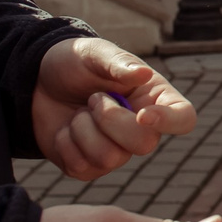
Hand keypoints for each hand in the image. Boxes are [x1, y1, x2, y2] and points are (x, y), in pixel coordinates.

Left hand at [33, 39, 197, 181]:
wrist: (38, 82)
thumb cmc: (75, 63)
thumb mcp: (94, 53)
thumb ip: (117, 62)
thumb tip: (142, 74)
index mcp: (154, 98)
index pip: (183, 118)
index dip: (169, 121)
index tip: (143, 115)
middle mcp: (141, 129)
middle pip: (144, 144)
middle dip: (109, 120)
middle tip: (93, 98)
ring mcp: (116, 150)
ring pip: (110, 159)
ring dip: (83, 130)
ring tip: (79, 112)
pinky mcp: (89, 166)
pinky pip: (82, 168)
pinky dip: (66, 145)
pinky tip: (65, 129)